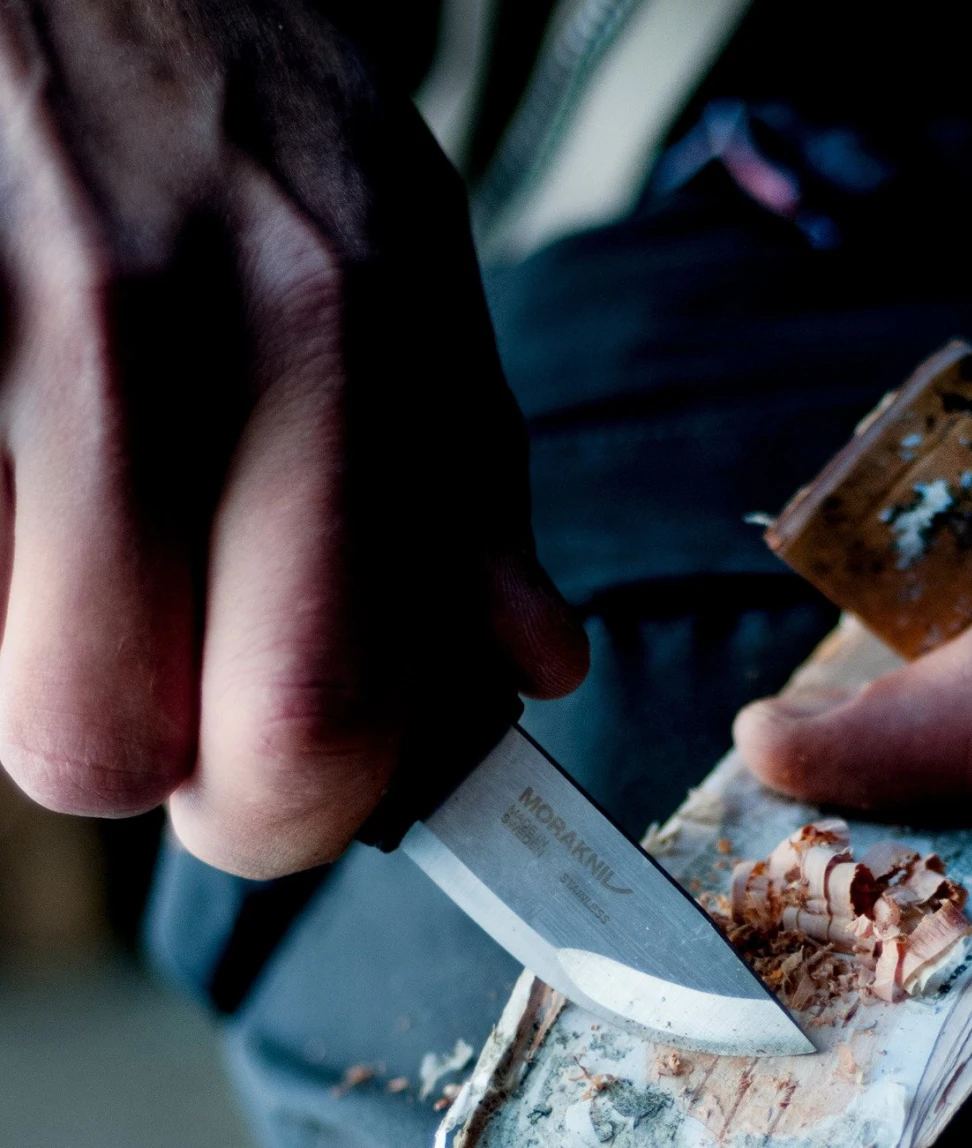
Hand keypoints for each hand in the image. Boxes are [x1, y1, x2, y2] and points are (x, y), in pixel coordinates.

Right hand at [0, 0, 585, 874]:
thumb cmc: (239, 115)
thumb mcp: (405, 263)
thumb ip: (466, 485)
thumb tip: (528, 666)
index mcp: (324, 348)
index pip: (306, 722)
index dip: (291, 814)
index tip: (290, 797)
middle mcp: (142, 338)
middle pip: (100, 750)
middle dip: (145, 760)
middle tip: (172, 679)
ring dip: (53, 659)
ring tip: (93, 530)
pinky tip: (27, 468)